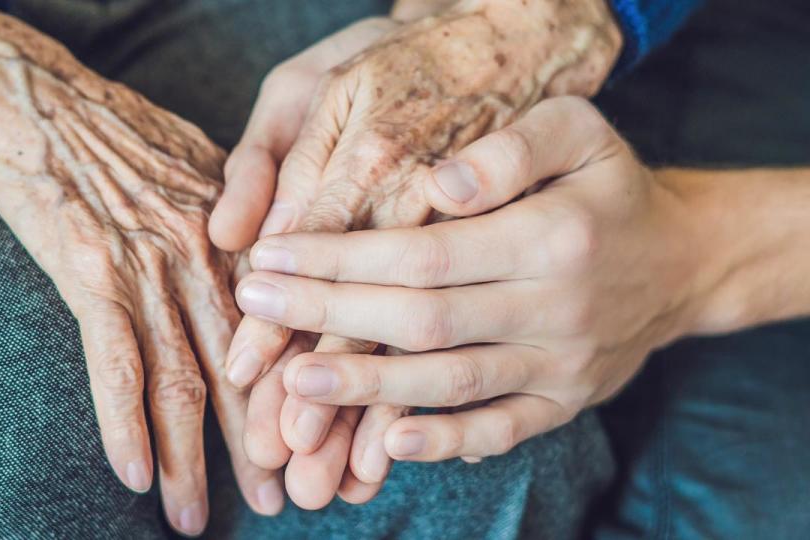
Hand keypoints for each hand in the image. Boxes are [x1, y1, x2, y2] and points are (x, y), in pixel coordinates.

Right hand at [0, 7, 280, 533]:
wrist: (44, 105)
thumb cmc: (127, 136)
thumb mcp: (209, 172)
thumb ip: (245, 229)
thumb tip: (267, 275)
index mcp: (245, 240)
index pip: (287, 334)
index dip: (302, 397)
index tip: (317, 446)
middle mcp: (212, 260)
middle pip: (247, 369)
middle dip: (263, 444)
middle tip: (283, 503)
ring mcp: (154, 268)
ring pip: (184, 380)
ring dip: (194, 459)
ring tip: (197, 518)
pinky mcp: (94, 275)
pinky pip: (115, 364)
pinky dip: (125, 425)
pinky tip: (136, 477)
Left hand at [216, 0, 621, 508]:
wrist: (681, 259)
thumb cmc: (609, 186)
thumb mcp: (577, 130)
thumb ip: (507, 149)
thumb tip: (437, 182)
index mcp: (553, 235)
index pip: (424, 253)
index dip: (341, 259)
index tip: (272, 256)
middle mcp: (557, 308)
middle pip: (422, 321)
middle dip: (328, 317)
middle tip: (256, 309)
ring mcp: (562, 365)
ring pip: (450, 383)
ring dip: (366, 388)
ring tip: (291, 384)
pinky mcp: (564, 403)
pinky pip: (500, 430)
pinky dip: (444, 442)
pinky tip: (385, 441)